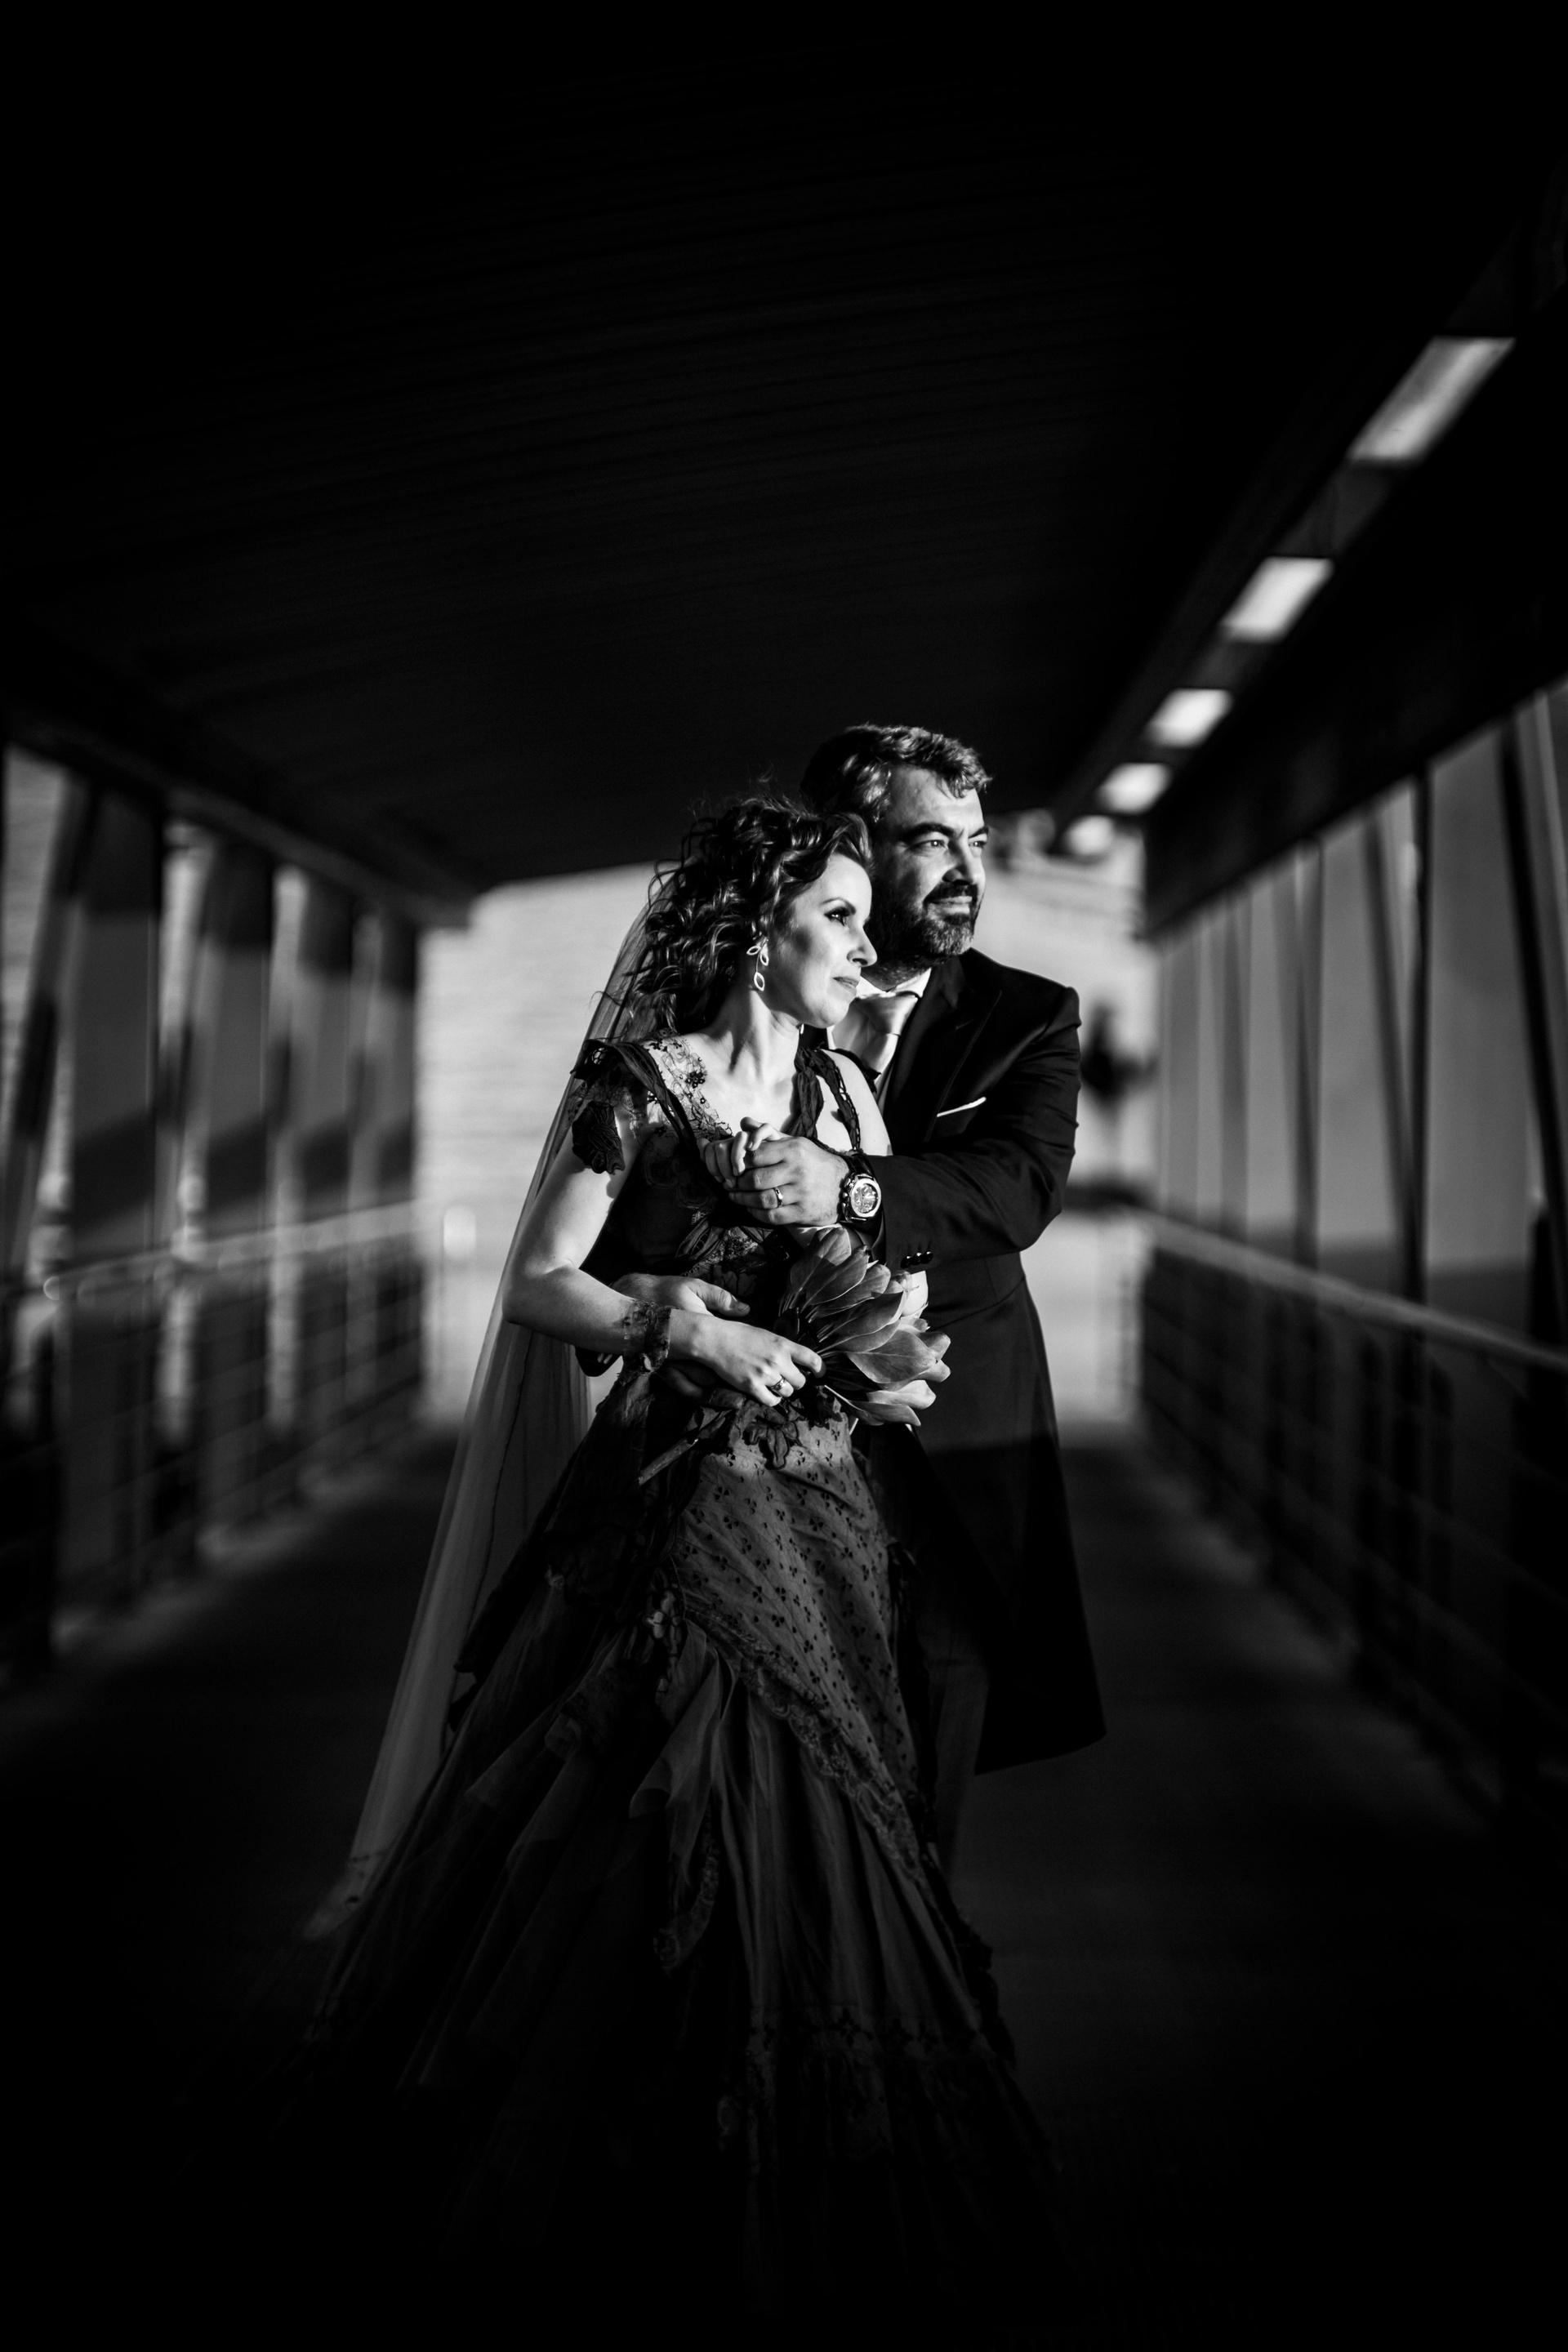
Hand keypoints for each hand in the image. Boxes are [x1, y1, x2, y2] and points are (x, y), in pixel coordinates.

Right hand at [614, 1273, 748, 1397]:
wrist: (634, 1301)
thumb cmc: (665, 1291)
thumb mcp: (694, 1287)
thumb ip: (720, 1298)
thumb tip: (745, 1309)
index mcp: (699, 1326)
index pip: (726, 1348)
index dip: (739, 1357)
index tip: (749, 1360)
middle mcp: (686, 1348)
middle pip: (716, 1370)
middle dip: (730, 1375)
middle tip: (743, 1376)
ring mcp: (674, 1361)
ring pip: (701, 1383)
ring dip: (716, 1387)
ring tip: (729, 1387)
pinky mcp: (663, 1368)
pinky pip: (682, 1387)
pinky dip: (695, 1392)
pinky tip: (706, 1394)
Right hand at [671, 1313, 822, 1406]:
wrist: (715, 1340)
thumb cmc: (739, 1334)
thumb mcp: (766, 1334)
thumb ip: (782, 1347)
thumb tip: (796, 1359)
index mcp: (782, 1344)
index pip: (812, 1359)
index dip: (820, 1369)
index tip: (820, 1374)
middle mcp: (777, 1360)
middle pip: (801, 1382)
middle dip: (796, 1382)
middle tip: (787, 1378)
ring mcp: (765, 1375)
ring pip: (788, 1393)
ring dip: (783, 1391)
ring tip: (774, 1384)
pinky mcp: (752, 1387)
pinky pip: (771, 1401)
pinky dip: (771, 1399)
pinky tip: (766, 1392)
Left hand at [715, 1130, 846, 1226]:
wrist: (844, 1185)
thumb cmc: (813, 1161)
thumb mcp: (795, 1143)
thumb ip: (768, 1134)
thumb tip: (743, 1122)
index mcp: (793, 1149)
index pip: (755, 1155)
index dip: (738, 1162)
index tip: (733, 1167)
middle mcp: (797, 1170)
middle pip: (756, 1179)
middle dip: (738, 1183)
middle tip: (731, 1184)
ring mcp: (801, 1193)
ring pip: (762, 1200)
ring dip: (743, 1200)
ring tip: (735, 1196)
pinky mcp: (802, 1212)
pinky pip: (772, 1216)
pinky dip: (756, 1213)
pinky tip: (751, 1208)